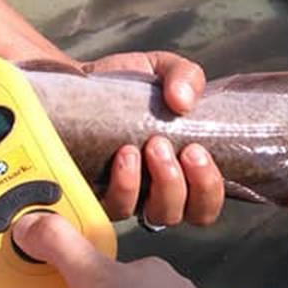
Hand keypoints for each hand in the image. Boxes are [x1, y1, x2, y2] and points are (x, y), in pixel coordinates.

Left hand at [84, 50, 224, 225]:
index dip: (208, 189)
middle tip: (165, 145)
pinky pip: (114, 207)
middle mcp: (153, 193)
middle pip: (179, 214)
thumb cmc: (130, 87)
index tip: (197, 151)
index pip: (204, 206)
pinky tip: (124, 154)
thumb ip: (186, 77)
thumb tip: (183, 101)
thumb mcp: (164, 70)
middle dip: (180, 182)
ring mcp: (124, 196)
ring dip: (159, 185)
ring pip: (152, 216)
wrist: (80, 83)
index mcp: (180, 172)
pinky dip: (125, 185)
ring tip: (149, 146)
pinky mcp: (94, 194)